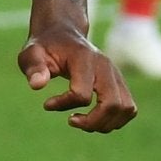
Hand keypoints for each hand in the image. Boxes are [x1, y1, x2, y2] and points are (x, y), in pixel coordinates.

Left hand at [18, 22, 137, 132]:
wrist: (63, 36)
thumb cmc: (45, 47)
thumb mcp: (31, 53)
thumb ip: (33, 67)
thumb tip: (37, 85)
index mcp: (83, 59)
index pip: (81, 94)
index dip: (64, 105)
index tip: (47, 104)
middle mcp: (105, 67)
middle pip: (112, 104)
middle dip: (92, 122)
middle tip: (72, 121)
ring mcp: (116, 75)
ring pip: (125, 109)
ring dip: (105, 124)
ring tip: (83, 122)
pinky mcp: (119, 83)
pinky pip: (129, 108)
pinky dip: (115, 120)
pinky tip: (95, 119)